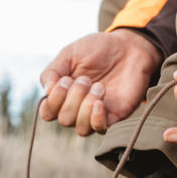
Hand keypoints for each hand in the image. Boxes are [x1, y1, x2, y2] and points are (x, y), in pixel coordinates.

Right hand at [40, 29, 161, 135]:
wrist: (129, 47)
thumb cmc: (98, 49)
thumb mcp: (70, 54)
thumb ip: (52, 72)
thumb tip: (47, 92)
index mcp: (63, 94)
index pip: (47, 112)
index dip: (53, 101)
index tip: (65, 80)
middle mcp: (77, 108)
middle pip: (64, 119)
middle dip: (73, 98)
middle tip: (86, 79)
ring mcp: (94, 114)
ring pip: (80, 128)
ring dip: (86, 107)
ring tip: (99, 87)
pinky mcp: (113, 117)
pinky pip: (99, 129)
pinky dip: (96, 118)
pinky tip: (100, 102)